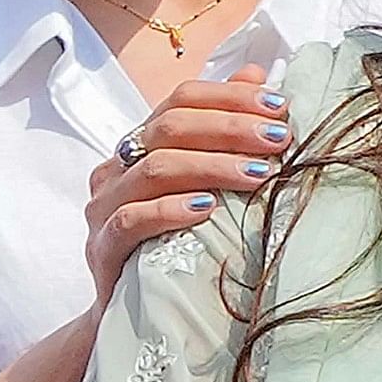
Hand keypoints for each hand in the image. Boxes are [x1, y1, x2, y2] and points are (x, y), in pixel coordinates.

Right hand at [83, 65, 288, 304]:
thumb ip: (224, 127)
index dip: (230, 97)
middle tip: (280, 138)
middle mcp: (117, 167)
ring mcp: (103, 206)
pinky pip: (130, 219)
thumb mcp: (206, 181)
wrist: (136, 308)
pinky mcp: (101, 246)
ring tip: (259, 174)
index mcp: (142, 143)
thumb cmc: (177, 236)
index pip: (181, 99)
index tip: (280, 105)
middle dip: (231, 129)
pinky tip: (207, 208)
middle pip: (169, 128)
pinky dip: (170, 210)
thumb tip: (257, 73)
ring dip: (212, 166)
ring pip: (154, 170)